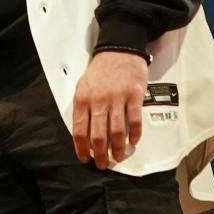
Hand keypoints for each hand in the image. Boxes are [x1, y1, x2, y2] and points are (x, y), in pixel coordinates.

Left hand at [71, 52, 147, 168]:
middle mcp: (99, 100)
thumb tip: (83, 134)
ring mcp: (117, 98)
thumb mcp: (82, 87)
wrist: (119, 50)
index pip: (79, 131)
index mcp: (83, 99)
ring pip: (117, 132)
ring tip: (118, 157)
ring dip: (117, 149)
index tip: (84, 158)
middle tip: (102, 164)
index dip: (81, 148)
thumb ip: (83, 109)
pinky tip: (133, 142)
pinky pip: (134, 120)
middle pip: (98, 136)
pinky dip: (134, 134)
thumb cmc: (101, 70)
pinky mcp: (134, 95)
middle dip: (100, 155)